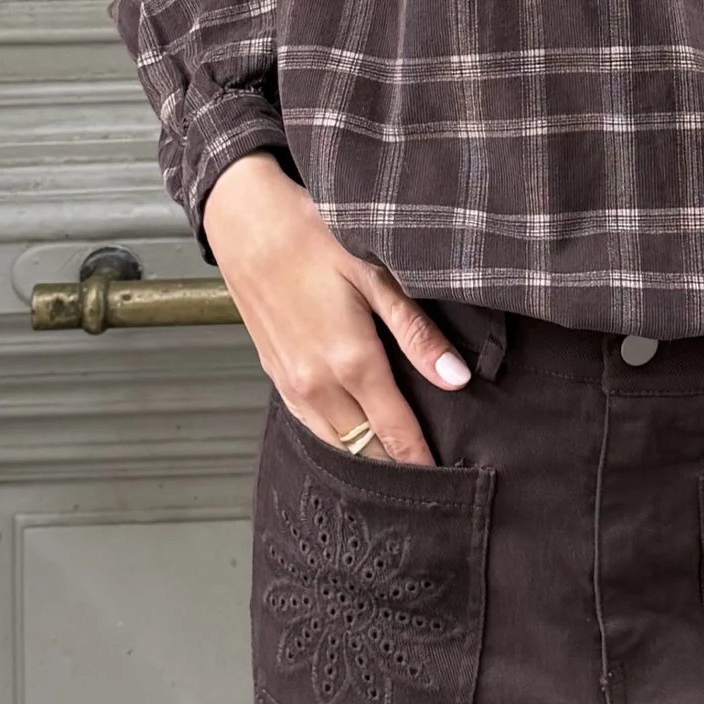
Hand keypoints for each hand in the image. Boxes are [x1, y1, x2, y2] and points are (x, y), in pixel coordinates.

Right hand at [203, 150, 469, 464]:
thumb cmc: (315, 235)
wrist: (246, 221)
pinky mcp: (274, 373)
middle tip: (429, 483)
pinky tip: (352, 437)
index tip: (447, 482)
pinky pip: (309, 425)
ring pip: (333, 444)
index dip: (422, 462)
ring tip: (396, 468)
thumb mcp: (377, 274)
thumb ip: (417, 333)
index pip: (395, 434)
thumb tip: (457, 379)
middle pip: (363, 450)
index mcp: (350, 362)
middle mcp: (316, 384)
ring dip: (363, 459)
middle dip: (396, 468)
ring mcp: (291, 382)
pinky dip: (334, 440)